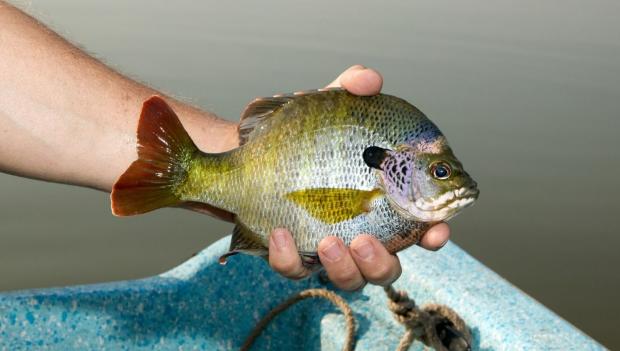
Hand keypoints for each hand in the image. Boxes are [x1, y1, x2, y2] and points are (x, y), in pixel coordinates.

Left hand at [268, 65, 450, 289]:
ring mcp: (326, 248)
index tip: (436, 232)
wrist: (254, 151)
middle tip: (364, 240)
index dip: (433, 235)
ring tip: (328, 241)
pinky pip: (293, 268)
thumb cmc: (305, 134)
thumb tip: (369, 80)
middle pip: (385, 269)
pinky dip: (288, 257)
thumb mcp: (327, 108)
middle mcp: (359, 233)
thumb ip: (350, 90)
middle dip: (381, 263)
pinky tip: (280, 233)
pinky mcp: (291, 253)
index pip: (418, 228)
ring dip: (342, 267)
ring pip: (347, 279)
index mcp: (381, 206)